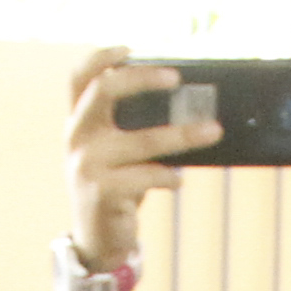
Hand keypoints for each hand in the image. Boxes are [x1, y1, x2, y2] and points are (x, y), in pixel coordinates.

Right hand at [62, 47, 219, 267]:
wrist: (97, 241)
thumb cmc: (116, 187)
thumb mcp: (117, 154)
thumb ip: (133, 129)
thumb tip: (190, 106)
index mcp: (79, 122)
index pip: (79, 78)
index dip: (101, 57)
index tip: (130, 49)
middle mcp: (77, 138)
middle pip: (104, 90)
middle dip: (142, 78)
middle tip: (176, 79)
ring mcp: (86, 165)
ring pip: (142, 140)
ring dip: (183, 135)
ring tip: (213, 131)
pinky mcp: (102, 193)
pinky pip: (146, 177)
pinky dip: (169, 177)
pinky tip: (178, 181)